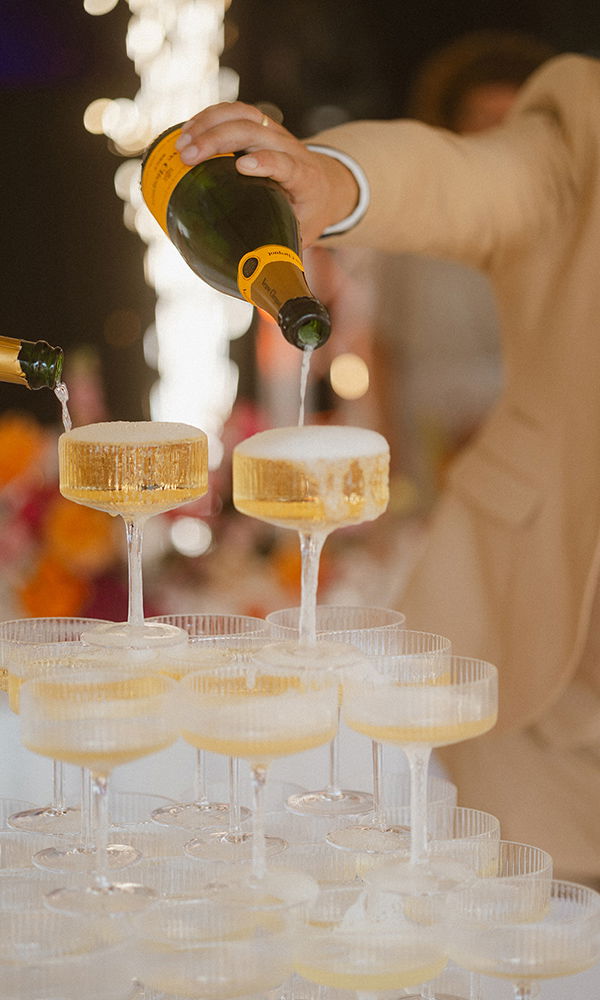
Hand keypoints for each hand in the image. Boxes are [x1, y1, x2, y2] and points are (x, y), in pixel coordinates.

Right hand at [176, 102, 358, 245]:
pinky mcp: (258, 126)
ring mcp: (273, 133)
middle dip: (217, 140)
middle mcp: (289, 147)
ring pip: (241, 114)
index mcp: (303, 176)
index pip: (285, 161)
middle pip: (253, 130)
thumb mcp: (301, 234)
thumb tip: (255, 289)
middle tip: (187, 157)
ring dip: (207, 124)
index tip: (242, 167)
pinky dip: (207, 118)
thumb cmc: (309, 215)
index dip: (266, 161)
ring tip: (180, 145)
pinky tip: (184, 133)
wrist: (326, 185)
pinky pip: (232, 112)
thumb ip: (280, 251)